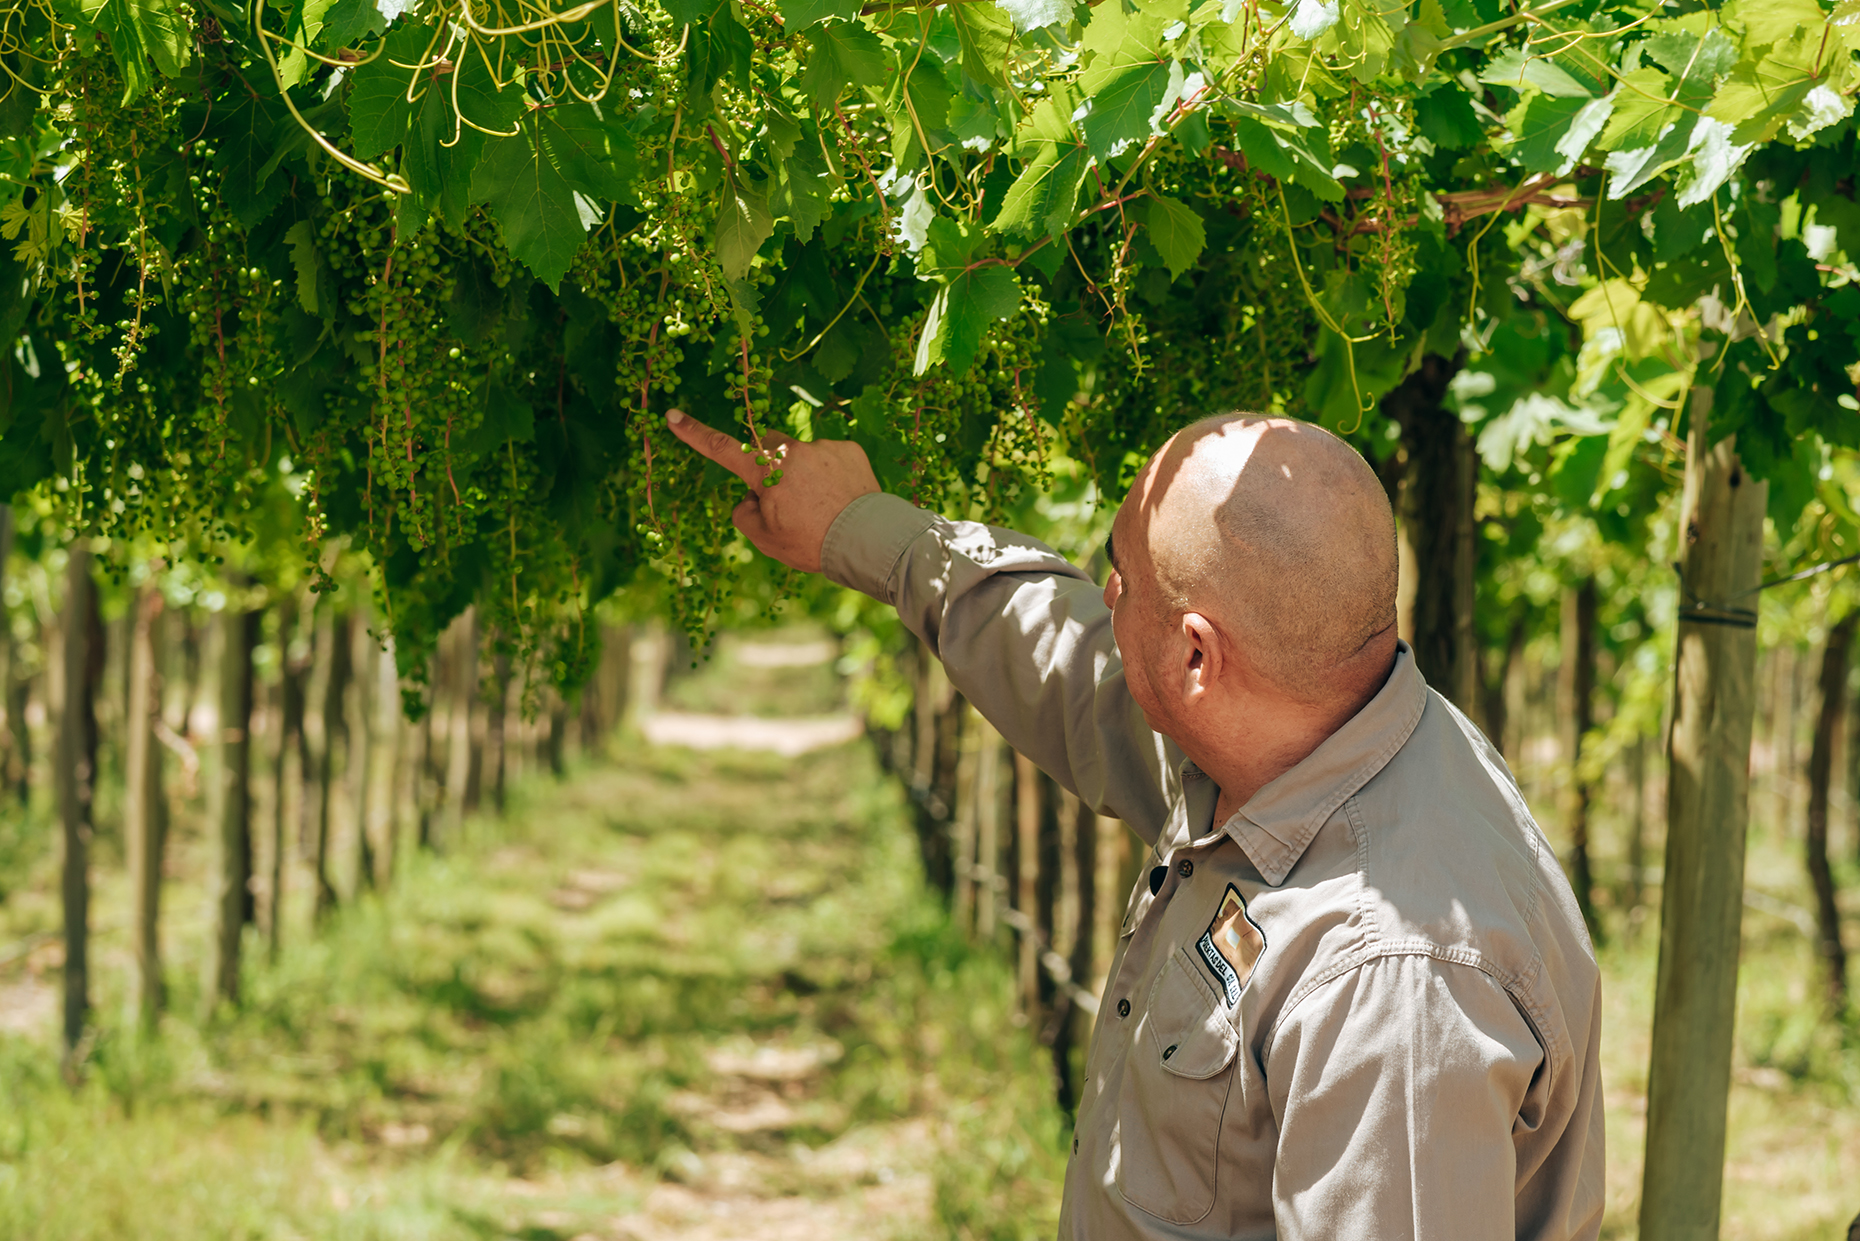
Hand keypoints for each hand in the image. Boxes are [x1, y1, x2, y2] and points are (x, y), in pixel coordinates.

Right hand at [664, 410, 880, 573]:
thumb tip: (751, 497)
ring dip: (804, 474)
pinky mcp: (849, 450)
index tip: (673, 416)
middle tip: (787, 503)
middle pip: (767, 449)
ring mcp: (823, 447)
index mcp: (766, 471)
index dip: (695, 434)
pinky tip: (841, 499)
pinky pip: (829, 458)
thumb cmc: (812, 543)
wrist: (867, 540)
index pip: (722, 449)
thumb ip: (745, 514)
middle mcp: (792, 450)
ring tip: (823, 508)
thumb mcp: (765, 539)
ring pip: (801, 455)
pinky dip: (830, 475)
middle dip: (769, 467)